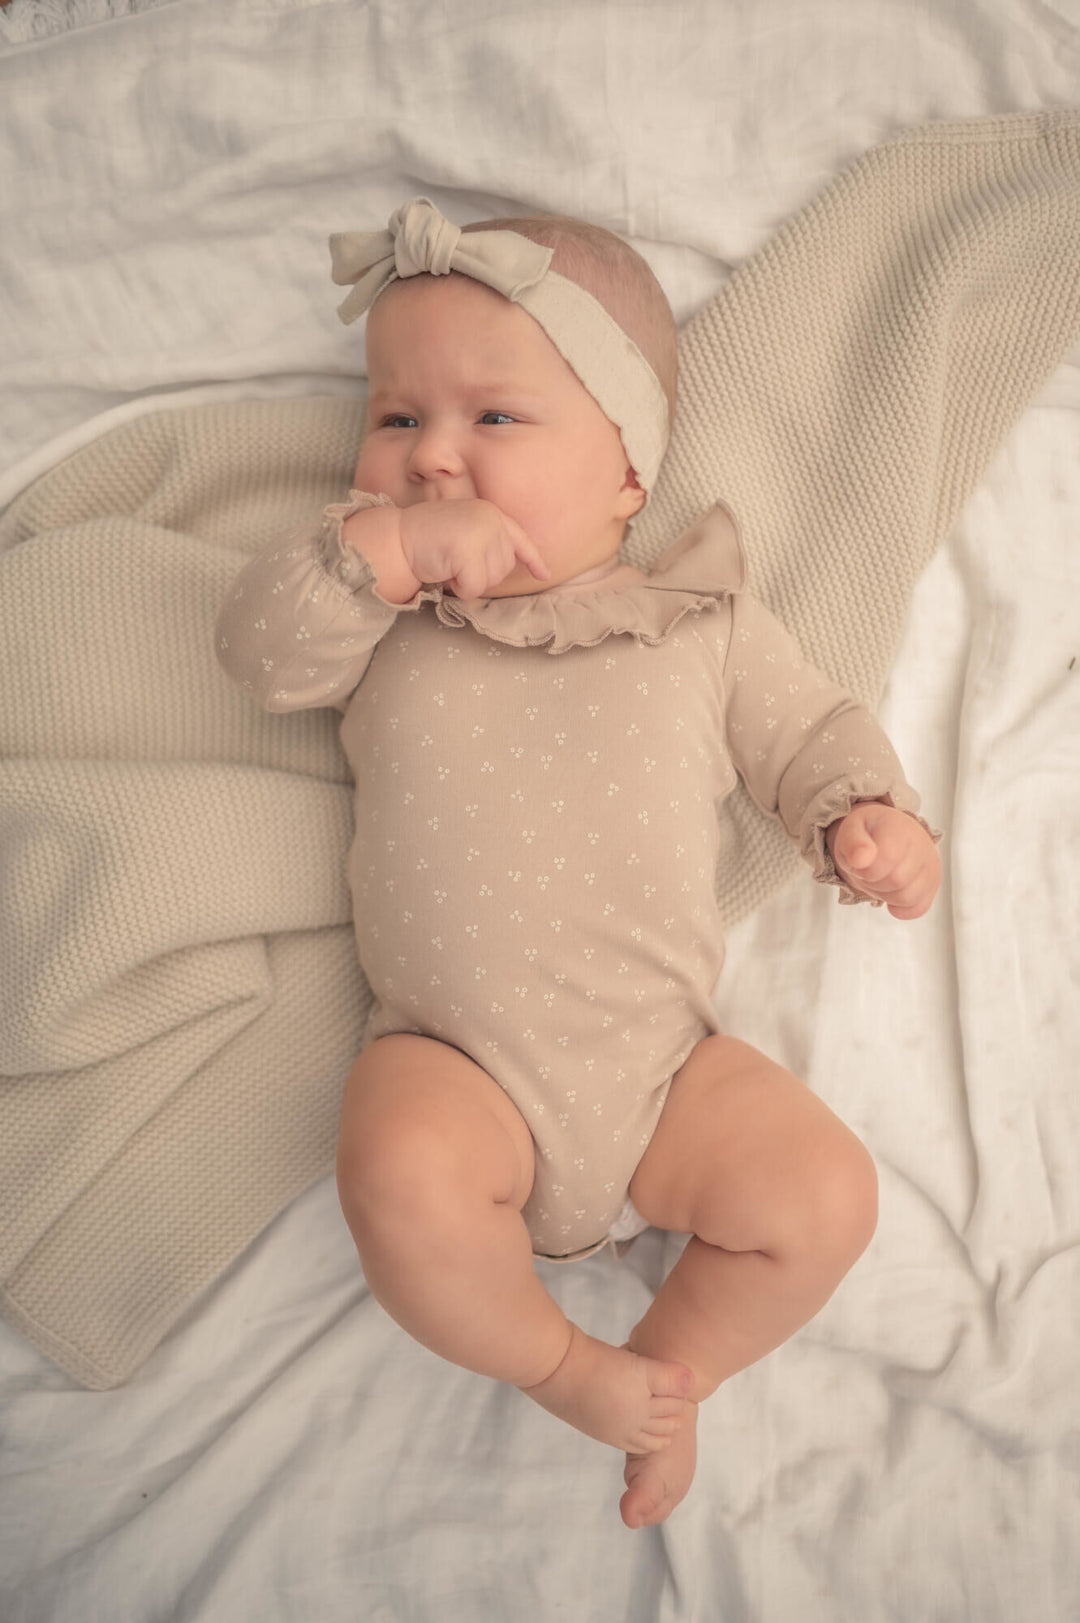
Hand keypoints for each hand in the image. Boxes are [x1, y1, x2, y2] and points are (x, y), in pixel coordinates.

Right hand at [399, 499, 549, 599]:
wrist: (396, 537)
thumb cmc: (425, 539)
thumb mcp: (462, 531)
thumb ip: (485, 541)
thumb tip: (507, 565)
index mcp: (489, 512)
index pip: (519, 538)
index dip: (533, 558)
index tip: (544, 573)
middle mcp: (490, 519)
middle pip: (504, 568)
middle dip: (480, 574)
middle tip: (454, 561)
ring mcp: (481, 533)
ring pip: (491, 580)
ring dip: (468, 581)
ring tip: (447, 562)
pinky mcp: (468, 551)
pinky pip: (475, 588)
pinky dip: (459, 588)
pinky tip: (443, 571)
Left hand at [826, 801, 940, 918]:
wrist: (890, 833)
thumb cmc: (868, 834)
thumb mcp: (851, 831)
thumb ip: (852, 843)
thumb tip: (860, 859)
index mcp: (899, 827)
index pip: (888, 858)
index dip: (867, 869)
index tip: (860, 862)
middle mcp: (922, 844)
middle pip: (896, 881)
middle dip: (874, 881)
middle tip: (869, 868)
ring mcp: (931, 864)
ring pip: (907, 897)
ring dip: (886, 894)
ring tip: (881, 876)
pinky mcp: (933, 883)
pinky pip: (918, 908)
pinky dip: (900, 907)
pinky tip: (891, 892)